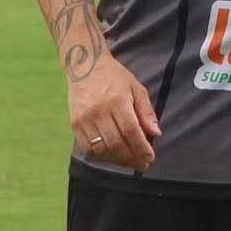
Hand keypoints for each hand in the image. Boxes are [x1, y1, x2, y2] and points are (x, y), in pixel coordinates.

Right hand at [68, 54, 160, 171]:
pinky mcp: (75, 124)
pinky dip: (101, 156)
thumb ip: (146, 111)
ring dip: (118, 160)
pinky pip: (87, 148)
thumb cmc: (115, 77)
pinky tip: (112, 157)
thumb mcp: (136, 87)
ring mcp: (84, 119)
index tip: (150, 157)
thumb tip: (156, 134)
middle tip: (143, 164)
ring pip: (101, 149)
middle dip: (132, 158)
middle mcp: (98, 111)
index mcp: (117, 100)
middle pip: (116, 143)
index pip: (130, 131)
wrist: (85, 66)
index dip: (141, 148)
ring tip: (130, 162)